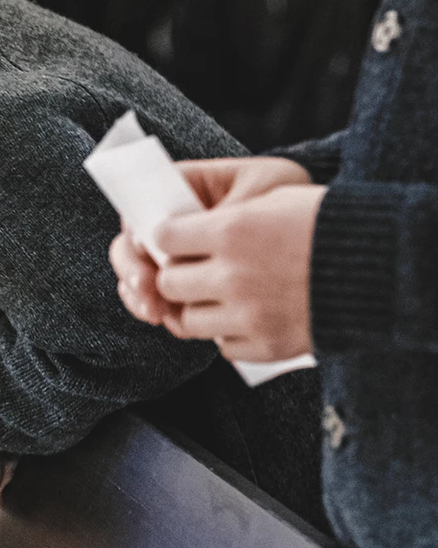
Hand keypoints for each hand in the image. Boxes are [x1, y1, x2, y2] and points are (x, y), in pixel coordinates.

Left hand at [109, 157, 313, 330]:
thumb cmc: (329, 222)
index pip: (162, 238)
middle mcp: (234, 276)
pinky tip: (243, 316)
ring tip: (216, 296)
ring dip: (196, 308)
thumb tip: (176, 233)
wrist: (386, 265)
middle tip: (193, 270)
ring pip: (187, 321)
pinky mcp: (268, 346)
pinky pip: (222, 347)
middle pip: (168, 282)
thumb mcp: (273, 199)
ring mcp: (249, 315)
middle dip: (176, 274)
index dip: (166, 237)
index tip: (176, 238)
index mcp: (231, 231)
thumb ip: (221, 218)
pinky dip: (227, 334)